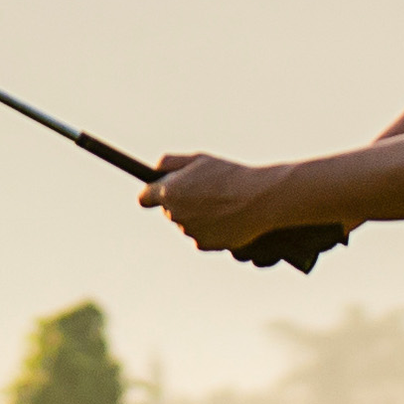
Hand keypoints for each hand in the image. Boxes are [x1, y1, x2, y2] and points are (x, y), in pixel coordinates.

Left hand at [144, 152, 302, 253]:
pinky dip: (210, 229)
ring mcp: (189, 231)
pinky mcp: (204, 244)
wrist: (259, 200)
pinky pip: (201, 236)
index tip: (156, 193)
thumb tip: (156, 169)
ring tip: (220, 202)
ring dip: (197, 215)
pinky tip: (226, 217)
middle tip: (204, 191)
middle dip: (181, 202)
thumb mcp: (199, 159)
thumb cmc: (230, 175)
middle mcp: (174, 214)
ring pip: (186, 223)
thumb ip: (171, 162)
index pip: (144, 198)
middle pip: (169, 210)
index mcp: (169, 192)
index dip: (151, 194)